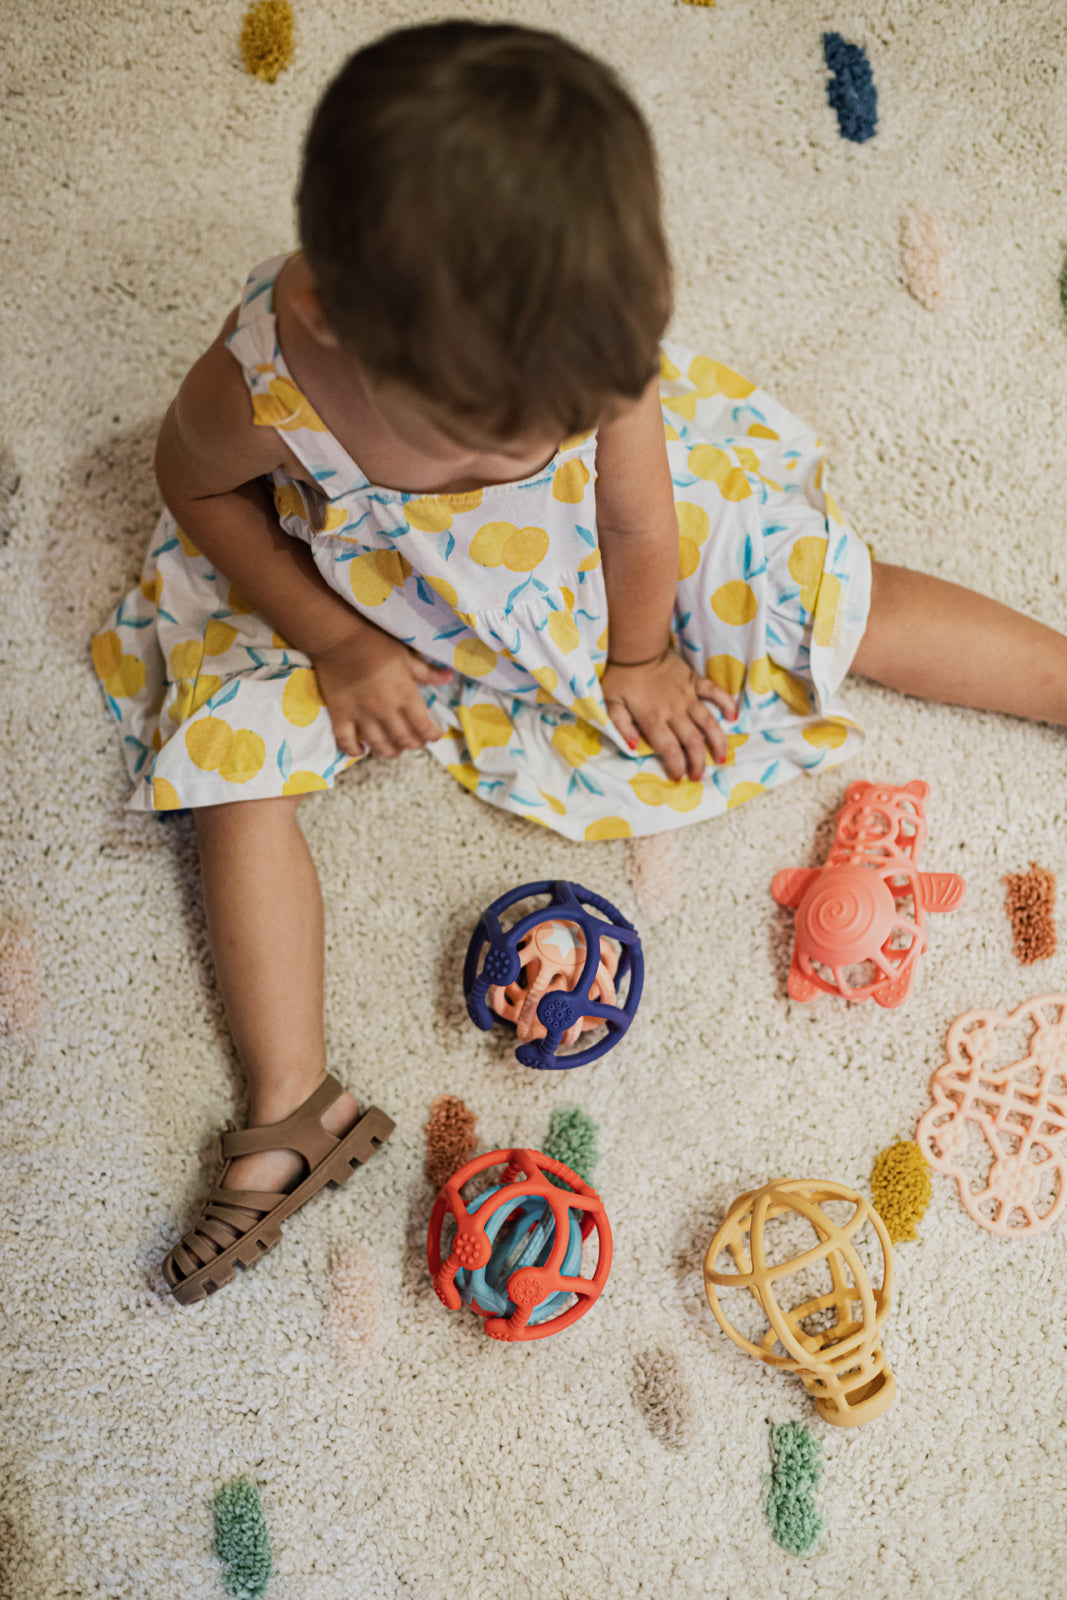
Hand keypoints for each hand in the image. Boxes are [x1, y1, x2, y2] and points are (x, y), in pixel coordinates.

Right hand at [309, 628, 452, 759]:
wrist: (339, 638)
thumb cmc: (375, 643)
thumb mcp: (406, 656)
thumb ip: (427, 672)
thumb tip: (449, 677)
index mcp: (404, 694)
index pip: (423, 725)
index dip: (431, 735)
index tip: (434, 736)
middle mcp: (385, 709)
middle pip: (403, 738)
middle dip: (414, 744)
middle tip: (416, 742)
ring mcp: (361, 715)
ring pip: (379, 745)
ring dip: (390, 751)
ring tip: (394, 750)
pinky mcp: (340, 714)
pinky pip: (346, 741)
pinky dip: (354, 751)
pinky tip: (361, 751)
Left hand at [601, 649, 736, 780]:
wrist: (637, 647)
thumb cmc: (621, 677)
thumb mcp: (611, 704)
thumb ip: (621, 726)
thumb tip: (632, 748)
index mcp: (654, 719)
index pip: (670, 750)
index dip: (677, 767)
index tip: (679, 777)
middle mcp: (674, 711)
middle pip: (692, 742)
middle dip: (697, 763)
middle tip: (698, 775)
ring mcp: (688, 696)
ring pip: (709, 723)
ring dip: (717, 742)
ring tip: (721, 758)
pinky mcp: (695, 681)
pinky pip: (715, 693)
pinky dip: (727, 703)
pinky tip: (734, 716)